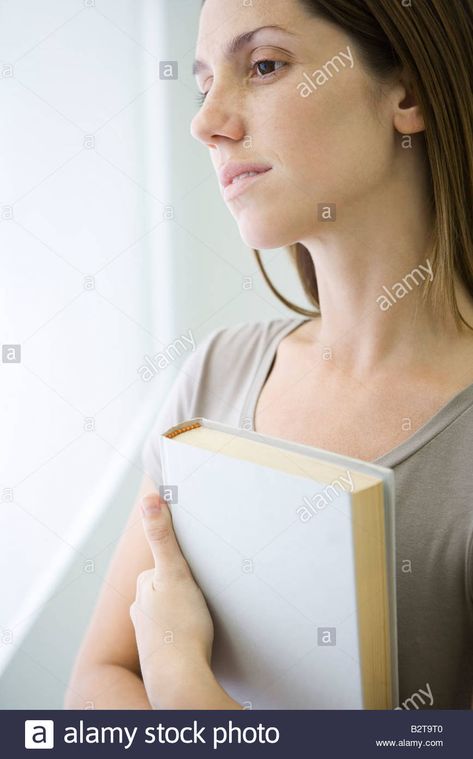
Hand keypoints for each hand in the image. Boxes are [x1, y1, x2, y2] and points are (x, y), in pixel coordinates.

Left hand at [130, 492, 238, 708]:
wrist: (178, 678)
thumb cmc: (179, 625)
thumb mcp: (175, 572)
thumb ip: (162, 536)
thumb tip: (149, 498)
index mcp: (144, 588)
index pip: (163, 566)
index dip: (181, 567)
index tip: (195, 575)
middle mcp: (140, 609)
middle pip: (165, 590)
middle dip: (182, 591)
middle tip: (202, 599)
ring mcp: (147, 634)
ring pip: (168, 614)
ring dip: (182, 615)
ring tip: (200, 621)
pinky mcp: (159, 655)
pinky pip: (173, 637)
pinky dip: (182, 636)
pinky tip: (195, 641)